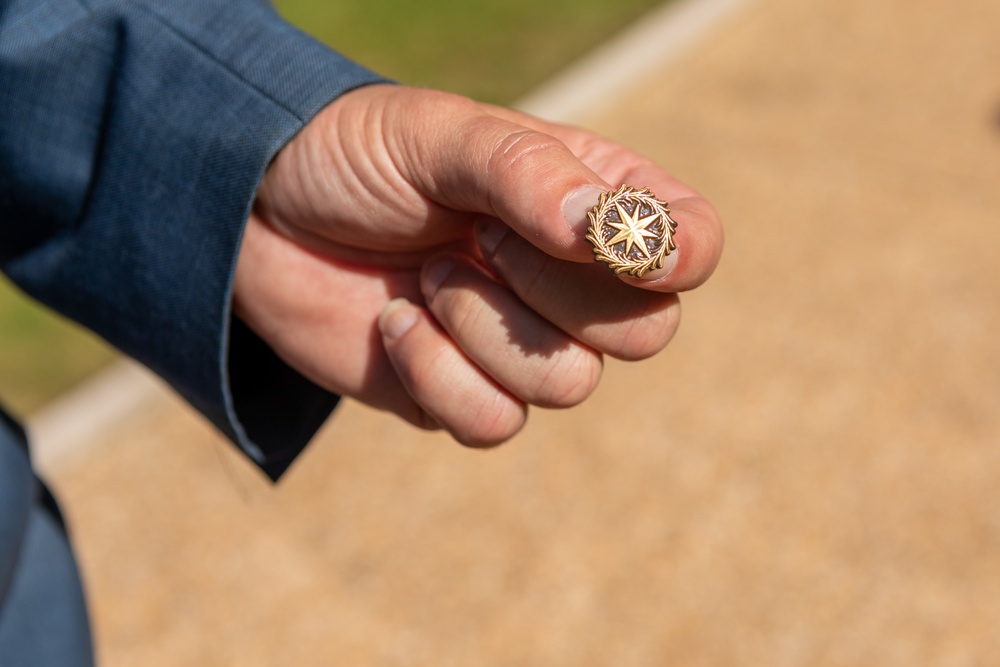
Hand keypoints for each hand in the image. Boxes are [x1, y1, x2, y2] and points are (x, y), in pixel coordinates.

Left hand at [233, 84, 721, 445]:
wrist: (258, 217)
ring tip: (427, 271)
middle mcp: (573, 281)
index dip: (672, 253)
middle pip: (645, 331)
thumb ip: (525, 173)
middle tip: (478, 237)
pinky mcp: (464, 397)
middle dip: (552, 288)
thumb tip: (599, 232)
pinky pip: (494, 425)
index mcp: (590, 201)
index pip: (689, 244)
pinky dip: (435, 373)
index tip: (605, 241)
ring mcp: (522, 345)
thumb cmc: (357, 156)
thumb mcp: (439, 137)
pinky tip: (395, 323)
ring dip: (483, 325)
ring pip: (568, 384)